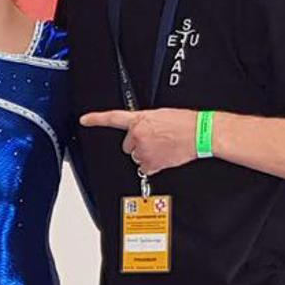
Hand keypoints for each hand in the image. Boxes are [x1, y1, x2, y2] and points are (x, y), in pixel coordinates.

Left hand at [80, 108, 198, 174]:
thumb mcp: (160, 115)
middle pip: (127, 145)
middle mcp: (137, 135)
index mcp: (139, 119)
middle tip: (155, 140)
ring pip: (137, 157)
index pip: (112, 118)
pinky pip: (145, 168)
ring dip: (147, 154)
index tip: (84, 120)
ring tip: (163, 147)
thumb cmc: (184, 123)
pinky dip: (153, 166)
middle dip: (137, 144)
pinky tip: (164, 157)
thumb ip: (144, 122)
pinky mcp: (151, 163)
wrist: (199, 133)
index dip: (96, 119)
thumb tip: (139, 128)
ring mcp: (143, 150)